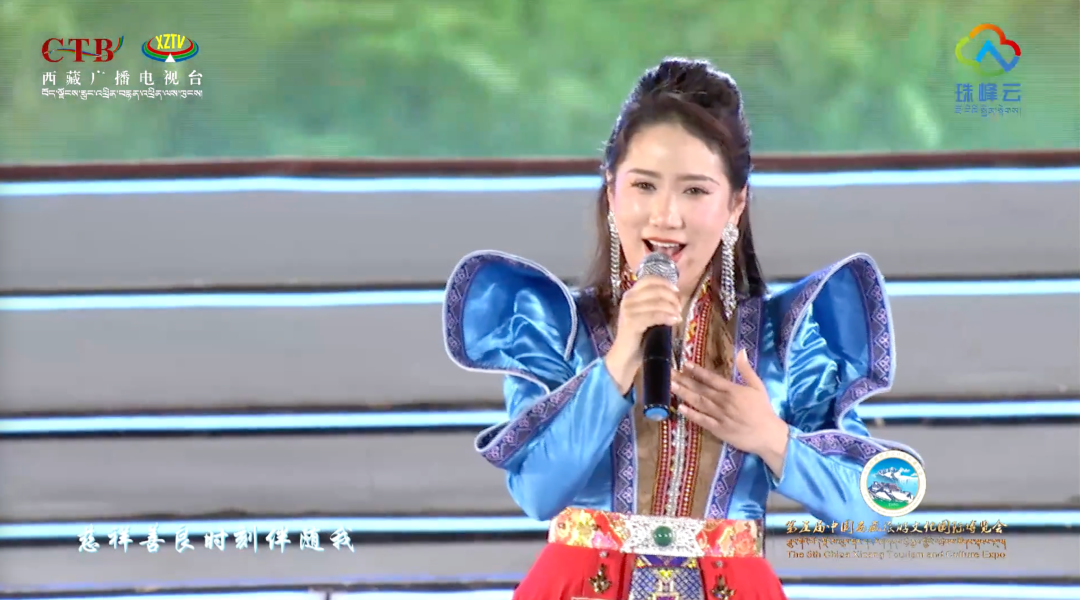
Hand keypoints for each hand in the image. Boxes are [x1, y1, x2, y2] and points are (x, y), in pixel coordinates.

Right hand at [603, 276, 681, 393]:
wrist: (626, 357)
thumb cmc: (640, 337)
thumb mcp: (649, 316)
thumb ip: (659, 304)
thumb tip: (679, 297)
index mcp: (631, 294)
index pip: (649, 279)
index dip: (665, 283)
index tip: (677, 292)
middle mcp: (628, 299)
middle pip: (656, 289)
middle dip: (672, 297)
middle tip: (679, 308)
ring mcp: (628, 310)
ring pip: (657, 303)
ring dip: (672, 308)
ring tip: (678, 316)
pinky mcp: (631, 322)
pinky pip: (654, 315)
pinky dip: (667, 317)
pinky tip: (674, 321)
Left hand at [673, 349, 789, 475]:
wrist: (768, 435)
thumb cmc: (763, 409)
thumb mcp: (758, 386)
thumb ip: (747, 369)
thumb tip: (741, 351)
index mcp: (732, 390)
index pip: (711, 378)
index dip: (697, 371)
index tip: (684, 364)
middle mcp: (723, 402)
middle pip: (700, 389)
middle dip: (684, 380)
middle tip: (668, 372)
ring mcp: (719, 416)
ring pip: (698, 403)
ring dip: (683, 394)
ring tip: (670, 385)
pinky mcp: (718, 430)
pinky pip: (702, 420)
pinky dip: (691, 414)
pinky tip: (680, 408)